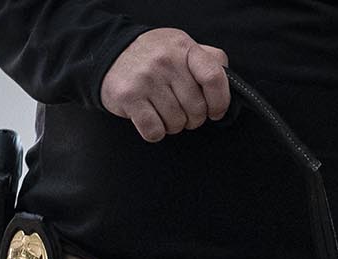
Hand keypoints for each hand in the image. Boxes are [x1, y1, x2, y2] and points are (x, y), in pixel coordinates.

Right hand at [101, 29, 230, 142]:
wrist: (108, 54)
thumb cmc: (152, 56)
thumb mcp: (180, 46)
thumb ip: (207, 58)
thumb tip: (229, 77)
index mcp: (184, 48)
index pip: (215, 78)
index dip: (220, 102)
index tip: (215, 111)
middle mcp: (165, 61)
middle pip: (197, 109)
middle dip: (193, 118)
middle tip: (181, 110)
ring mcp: (146, 79)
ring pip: (177, 123)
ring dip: (172, 125)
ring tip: (163, 110)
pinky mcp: (129, 97)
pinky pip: (155, 131)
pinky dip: (155, 132)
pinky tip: (150, 118)